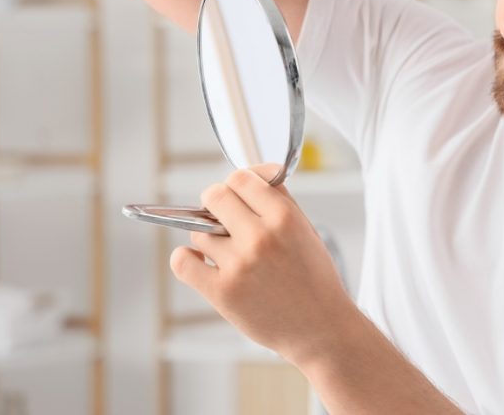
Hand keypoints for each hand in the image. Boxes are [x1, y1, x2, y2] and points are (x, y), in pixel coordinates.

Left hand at [169, 164, 348, 366]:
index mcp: (285, 217)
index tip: (240, 193)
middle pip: (214, 195)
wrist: (321, 327)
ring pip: (199, 230)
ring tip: (229, 252)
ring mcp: (239, 264)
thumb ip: (279, 201)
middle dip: (217, 204)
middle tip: (224, 217)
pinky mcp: (222, 292)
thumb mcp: (307, 230)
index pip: (241, 178)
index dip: (238, 183)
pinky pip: (182, 261)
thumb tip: (252, 176)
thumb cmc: (315, 279)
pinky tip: (202, 262)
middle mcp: (260, 237)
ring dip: (209, 237)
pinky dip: (186, 259)